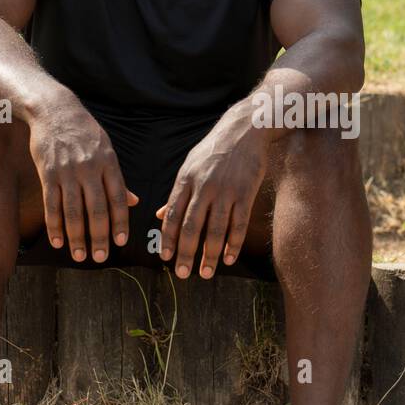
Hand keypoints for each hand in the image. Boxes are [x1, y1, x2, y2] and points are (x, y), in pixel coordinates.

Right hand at [27, 96, 136, 262]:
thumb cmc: (85, 132)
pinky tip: (57, 241)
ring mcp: (67, 172)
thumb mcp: (106, 149)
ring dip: (76, 237)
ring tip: (80, 255)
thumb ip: (117, 178)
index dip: (120, 221)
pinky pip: (51, 204)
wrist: (54, 110)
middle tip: (100, 257)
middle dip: (99, 236)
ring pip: (73, 211)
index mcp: (108, 163)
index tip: (120, 241)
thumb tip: (134, 202)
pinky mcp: (47, 173)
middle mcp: (89, 169)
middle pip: (96, 209)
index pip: (118, 197)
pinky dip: (54, 225)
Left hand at [155, 107, 267, 278]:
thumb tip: (158, 215)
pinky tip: (228, 258)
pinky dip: (233, 244)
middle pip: (191, 226)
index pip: (171, 214)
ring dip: (209, 255)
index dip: (167, 238)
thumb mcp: (189, 165)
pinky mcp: (245, 193)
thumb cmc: (214, 150)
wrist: (244, 130)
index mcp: (185, 180)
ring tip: (206, 273)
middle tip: (183, 274)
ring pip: (215, 230)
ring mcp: (225, 191)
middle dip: (186, 253)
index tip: (164, 257)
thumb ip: (177, 193)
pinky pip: (239, 224)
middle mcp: (203, 187)